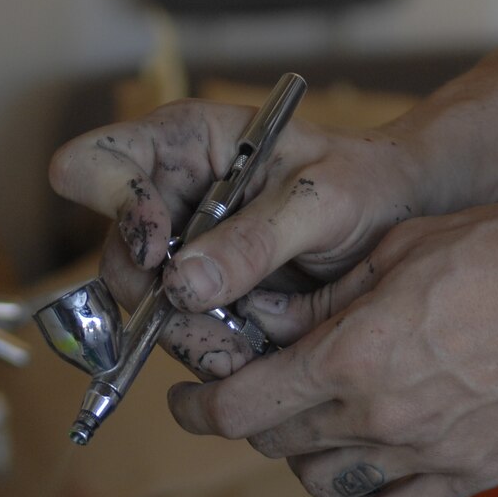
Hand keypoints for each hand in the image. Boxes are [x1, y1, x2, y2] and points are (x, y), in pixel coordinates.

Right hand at [47, 98, 441, 377]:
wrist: (402, 220)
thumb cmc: (366, 182)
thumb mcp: (320, 201)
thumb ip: (254, 239)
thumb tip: (182, 285)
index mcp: (185, 144)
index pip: (95, 164)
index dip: (115, 209)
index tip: (160, 250)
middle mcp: (171, 196)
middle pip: (117, 257)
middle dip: (160, 303)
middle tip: (216, 329)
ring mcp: (183, 251)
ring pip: (146, 310)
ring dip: (191, 338)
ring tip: (246, 347)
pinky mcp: (203, 296)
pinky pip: (182, 335)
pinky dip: (212, 352)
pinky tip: (251, 351)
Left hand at [166, 193, 497, 496]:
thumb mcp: (398, 248)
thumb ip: (326, 294)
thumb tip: (271, 317)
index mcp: (349, 358)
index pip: (240, 407)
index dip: (199, 406)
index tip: (185, 399)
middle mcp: (379, 418)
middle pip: (277, 443)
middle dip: (249, 419)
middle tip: (244, 396)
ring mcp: (427, 455)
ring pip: (325, 483)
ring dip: (298, 461)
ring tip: (292, 436)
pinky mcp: (474, 474)